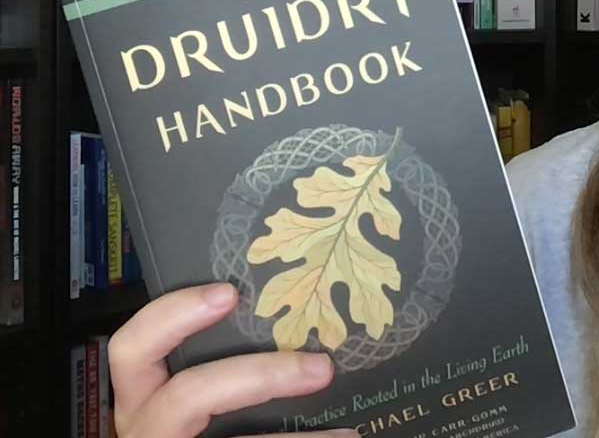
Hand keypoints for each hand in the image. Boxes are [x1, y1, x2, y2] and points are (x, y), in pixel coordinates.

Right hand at [110, 281, 357, 437]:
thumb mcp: (196, 391)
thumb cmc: (195, 417)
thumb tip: (302, 335)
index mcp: (142, 396)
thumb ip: (227, 364)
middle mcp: (146, 427)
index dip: (173, 316)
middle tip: (322, 368)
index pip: (133, 348)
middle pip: (186, 397)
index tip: (228, 293)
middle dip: (259, 378)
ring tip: (346, 434)